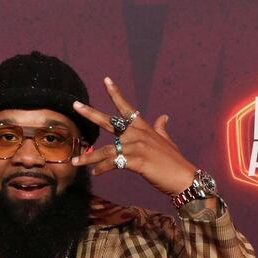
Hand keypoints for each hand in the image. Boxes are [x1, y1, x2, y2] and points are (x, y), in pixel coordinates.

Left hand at [71, 76, 196, 196]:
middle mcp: (137, 133)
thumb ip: (161, 128)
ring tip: (75, 161)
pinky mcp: (137, 161)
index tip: (106, 80)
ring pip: (106, 150)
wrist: (182, 177)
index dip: (116, 93)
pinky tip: (95, 173)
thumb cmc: (173, 161)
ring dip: (89, 157)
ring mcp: (136, 146)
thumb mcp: (167, 140)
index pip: (126, 107)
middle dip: (91, 113)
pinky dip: (103, 168)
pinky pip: (114, 163)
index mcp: (143, 127)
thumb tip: (163, 117)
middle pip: (109, 121)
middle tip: (75, 105)